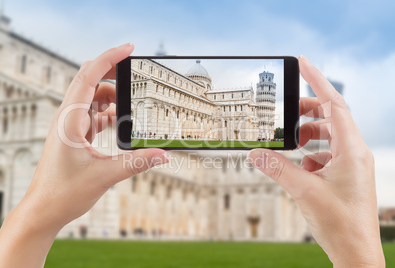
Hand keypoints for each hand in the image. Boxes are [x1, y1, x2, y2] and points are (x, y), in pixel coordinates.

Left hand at [0, 43, 169, 267]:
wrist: (43, 210)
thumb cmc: (64, 193)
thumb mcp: (105, 176)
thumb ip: (137, 163)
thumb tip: (165, 155)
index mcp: (70, 120)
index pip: (89, 76)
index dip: (110, 58)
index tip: (129, 48)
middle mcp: (67, 117)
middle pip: (89, 80)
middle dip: (113, 73)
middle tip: (136, 74)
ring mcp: (68, 125)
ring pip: (91, 97)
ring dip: (111, 97)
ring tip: (131, 106)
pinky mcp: (72, 134)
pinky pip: (91, 113)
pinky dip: (106, 113)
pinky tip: (118, 122)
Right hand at [248, 55, 384, 267]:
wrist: (356, 253)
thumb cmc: (341, 224)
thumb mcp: (303, 191)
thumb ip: (277, 169)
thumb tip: (255, 154)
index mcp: (351, 150)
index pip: (335, 104)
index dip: (318, 81)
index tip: (303, 63)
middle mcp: (354, 153)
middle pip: (331, 117)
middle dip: (308, 111)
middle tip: (286, 112)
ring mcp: (351, 165)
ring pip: (329, 136)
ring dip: (308, 134)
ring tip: (291, 140)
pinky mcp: (345, 176)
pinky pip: (327, 154)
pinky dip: (311, 153)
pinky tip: (300, 165)